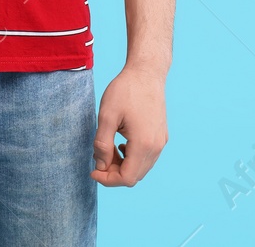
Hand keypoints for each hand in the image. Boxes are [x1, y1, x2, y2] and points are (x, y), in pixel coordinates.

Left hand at [90, 64, 167, 186]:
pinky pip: (147, 158)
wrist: (146, 73)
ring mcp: (161, 142)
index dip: (107, 180)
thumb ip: (102, 143)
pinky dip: (132, 158)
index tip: (92, 170)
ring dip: (123, 166)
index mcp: (143, 144)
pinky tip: (121, 144)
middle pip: (134, 176)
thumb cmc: (125, 90)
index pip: (126, 178)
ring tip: (108, 149)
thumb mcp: (106, 115)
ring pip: (141, 168)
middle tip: (98, 157)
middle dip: (114, 173)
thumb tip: (100, 166)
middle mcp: (156, 147)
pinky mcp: (161, 136)